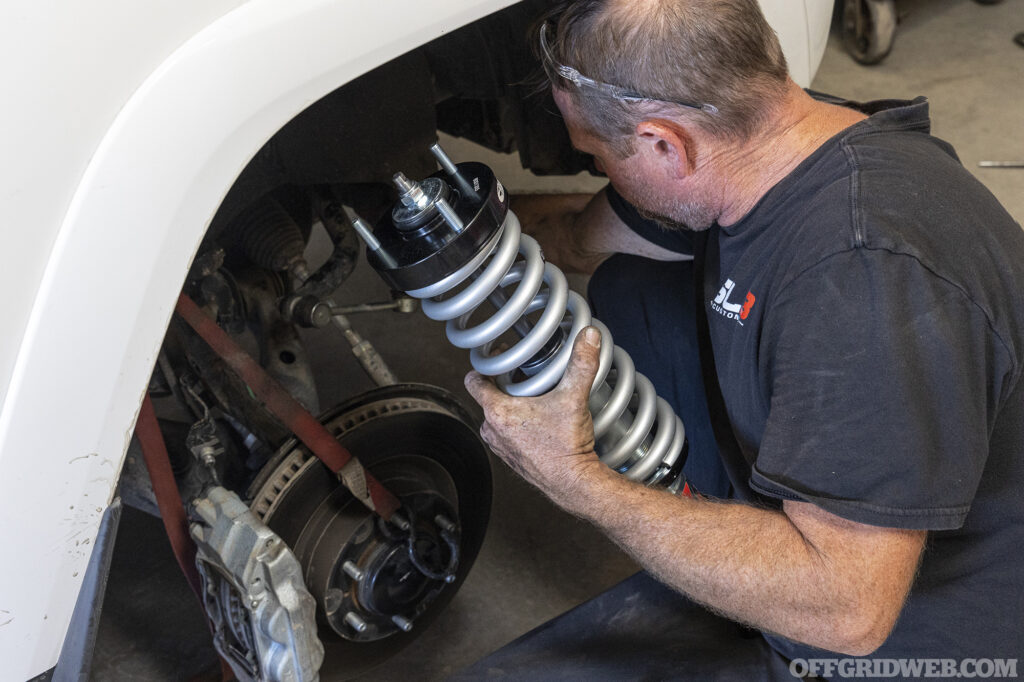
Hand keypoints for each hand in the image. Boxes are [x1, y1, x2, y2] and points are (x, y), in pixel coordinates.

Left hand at [464, 326, 606, 507]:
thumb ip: (581, 363)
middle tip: (528, 377)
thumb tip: (589, 336)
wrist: (574, 483)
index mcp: (498, 411)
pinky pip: (507, 434)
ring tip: (536, 399)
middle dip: (506, 385)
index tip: (501, 359)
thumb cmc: (566, 447)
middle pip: (489, 396)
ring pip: (498, 416)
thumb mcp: (574, 398)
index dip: (485, 366)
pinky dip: (519, 425)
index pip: (473, 380)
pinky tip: (540, 422)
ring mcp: (500, 446)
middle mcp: (493, 430)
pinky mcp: (511, 457)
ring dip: (512, 406)